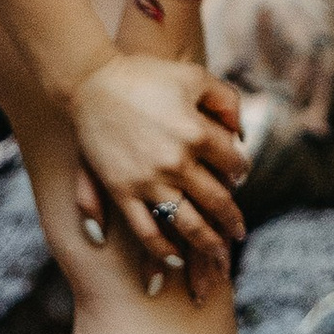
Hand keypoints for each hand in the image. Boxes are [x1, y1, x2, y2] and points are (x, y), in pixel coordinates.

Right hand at [58, 50, 249, 298]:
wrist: (91, 82)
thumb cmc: (145, 76)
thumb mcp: (194, 76)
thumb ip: (226, 100)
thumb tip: (242, 134)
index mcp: (197, 132)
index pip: (234, 163)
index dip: (241, 169)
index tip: (239, 175)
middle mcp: (176, 162)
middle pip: (217, 201)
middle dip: (232, 219)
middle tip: (240, 232)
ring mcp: (148, 181)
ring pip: (187, 223)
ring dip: (208, 243)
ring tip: (219, 255)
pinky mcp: (121, 191)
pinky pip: (146, 230)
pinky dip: (162, 249)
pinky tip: (175, 258)